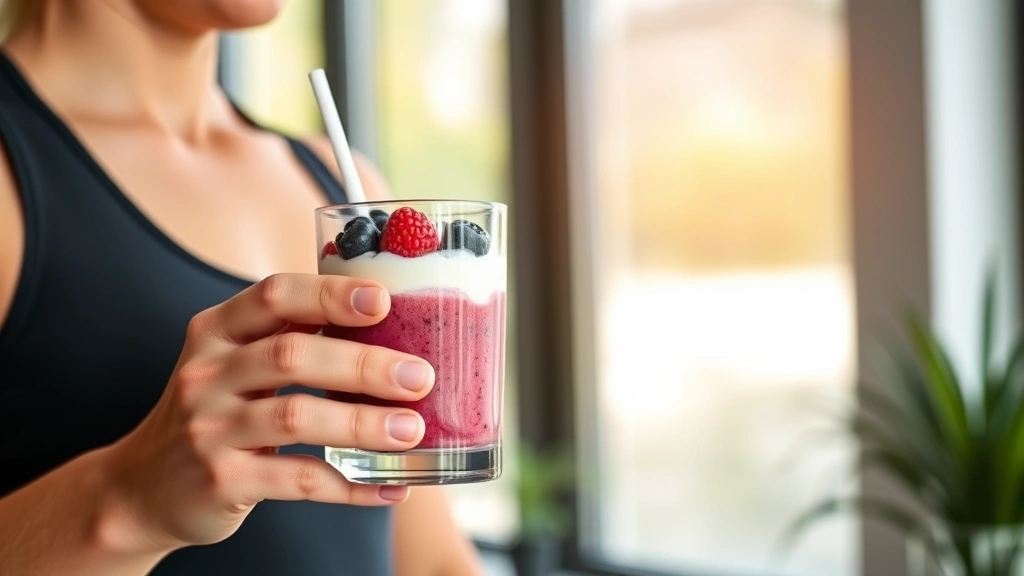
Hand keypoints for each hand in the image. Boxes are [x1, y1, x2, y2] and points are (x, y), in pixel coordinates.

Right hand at [98, 274, 434, 553]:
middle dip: (363, 364)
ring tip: (412, 429)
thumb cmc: (214, 412)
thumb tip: (390, 324)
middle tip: (419, 376)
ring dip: (362, 424)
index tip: (383, 300)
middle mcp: (207, 374)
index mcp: (216, 331)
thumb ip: (290, 339)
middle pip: (292, 356)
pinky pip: (297, 480)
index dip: (329, 295)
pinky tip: (389, 486)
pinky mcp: (221, 481)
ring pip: (296, 418)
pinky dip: (350, 484)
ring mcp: (209, 429)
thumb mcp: (233, 363)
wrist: (143, 487)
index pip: (274, 296)